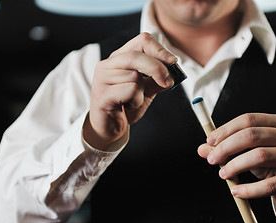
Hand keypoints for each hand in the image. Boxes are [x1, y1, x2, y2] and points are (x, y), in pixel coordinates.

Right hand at [83, 33, 176, 149]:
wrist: (109, 128)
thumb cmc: (126, 106)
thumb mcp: (147, 90)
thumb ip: (157, 79)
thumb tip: (174, 70)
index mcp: (119, 58)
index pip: (142, 41)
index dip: (160, 50)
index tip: (173, 63)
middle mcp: (107, 65)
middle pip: (136, 55)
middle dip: (157, 68)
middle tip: (168, 82)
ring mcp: (102, 79)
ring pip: (134, 76)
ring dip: (142, 93)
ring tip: (134, 101)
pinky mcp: (101, 95)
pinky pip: (130, 91)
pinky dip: (136, 101)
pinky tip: (127, 107)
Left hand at [198, 113, 275, 204]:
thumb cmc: (273, 160)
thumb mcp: (252, 149)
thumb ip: (228, 146)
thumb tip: (202, 149)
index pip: (248, 120)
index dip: (225, 129)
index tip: (210, 141)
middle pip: (251, 135)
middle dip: (226, 147)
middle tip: (212, 159)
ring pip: (259, 156)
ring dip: (234, 165)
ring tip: (223, 174)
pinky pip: (268, 185)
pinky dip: (248, 189)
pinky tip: (236, 190)